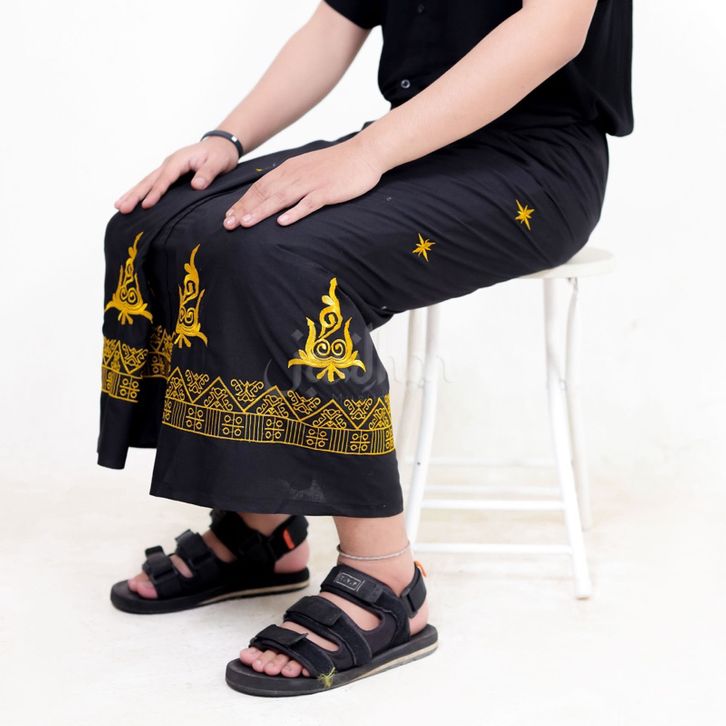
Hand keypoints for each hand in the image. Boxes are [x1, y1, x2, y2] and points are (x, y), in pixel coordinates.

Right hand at [114, 137, 238, 212]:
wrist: (221, 145)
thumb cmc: (220, 154)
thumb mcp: (219, 162)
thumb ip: (208, 173)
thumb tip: (196, 185)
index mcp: (179, 160)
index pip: (165, 178)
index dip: (156, 192)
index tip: (146, 205)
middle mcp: (169, 163)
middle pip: (149, 180)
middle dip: (135, 194)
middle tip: (122, 208)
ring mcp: (167, 168)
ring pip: (147, 182)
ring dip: (133, 194)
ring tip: (119, 206)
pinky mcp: (169, 173)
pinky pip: (152, 183)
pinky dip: (141, 192)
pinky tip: (132, 200)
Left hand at [223, 138, 382, 228]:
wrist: (364, 153)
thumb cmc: (336, 164)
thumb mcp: (307, 168)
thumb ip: (291, 180)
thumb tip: (274, 196)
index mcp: (289, 169)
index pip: (259, 187)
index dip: (243, 202)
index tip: (228, 216)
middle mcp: (295, 175)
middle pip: (265, 193)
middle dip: (245, 209)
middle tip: (228, 224)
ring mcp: (311, 183)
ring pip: (281, 199)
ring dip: (262, 211)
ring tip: (245, 224)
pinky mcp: (327, 191)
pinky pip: (308, 203)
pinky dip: (294, 212)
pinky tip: (283, 222)